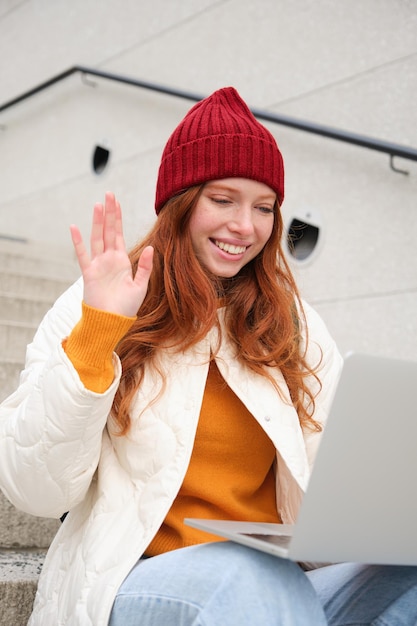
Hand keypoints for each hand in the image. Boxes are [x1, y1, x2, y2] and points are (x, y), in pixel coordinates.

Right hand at [70, 192, 152, 316]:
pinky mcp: (89, 274)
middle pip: (108, 231)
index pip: (119, 234)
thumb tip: (150, 248)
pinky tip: (74, 227)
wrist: (111, 322)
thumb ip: (144, 267)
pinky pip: (83, 255)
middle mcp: (109, 260)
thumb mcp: (140, 286)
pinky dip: (78, 242)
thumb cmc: (126, 307)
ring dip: (97, 222)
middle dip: (109, 213)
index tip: (117, 202)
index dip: (118, 218)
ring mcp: (98, 265)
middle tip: (109, 194)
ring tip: (98, 205)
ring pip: (97, 238)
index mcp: (122, 261)